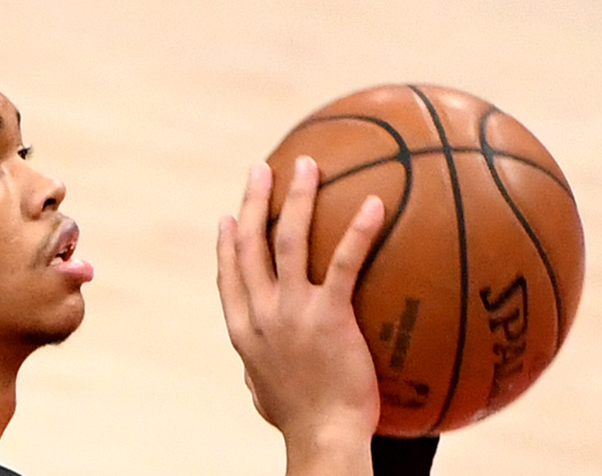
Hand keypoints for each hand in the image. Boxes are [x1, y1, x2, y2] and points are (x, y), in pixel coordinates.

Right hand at [216, 157, 384, 473]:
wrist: (322, 436)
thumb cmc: (300, 422)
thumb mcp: (264, 394)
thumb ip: (258, 371)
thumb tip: (256, 372)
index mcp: (243, 330)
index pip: (228, 275)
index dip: (227, 242)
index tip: (228, 217)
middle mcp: (260, 312)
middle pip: (251, 243)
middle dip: (254, 201)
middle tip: (261, 169)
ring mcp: (291, 311)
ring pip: (288, 239)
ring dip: (296, 197)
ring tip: (308, 165)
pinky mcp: (329, 315)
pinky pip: (344, 262)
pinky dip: (357, 230)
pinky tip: (375, 204)